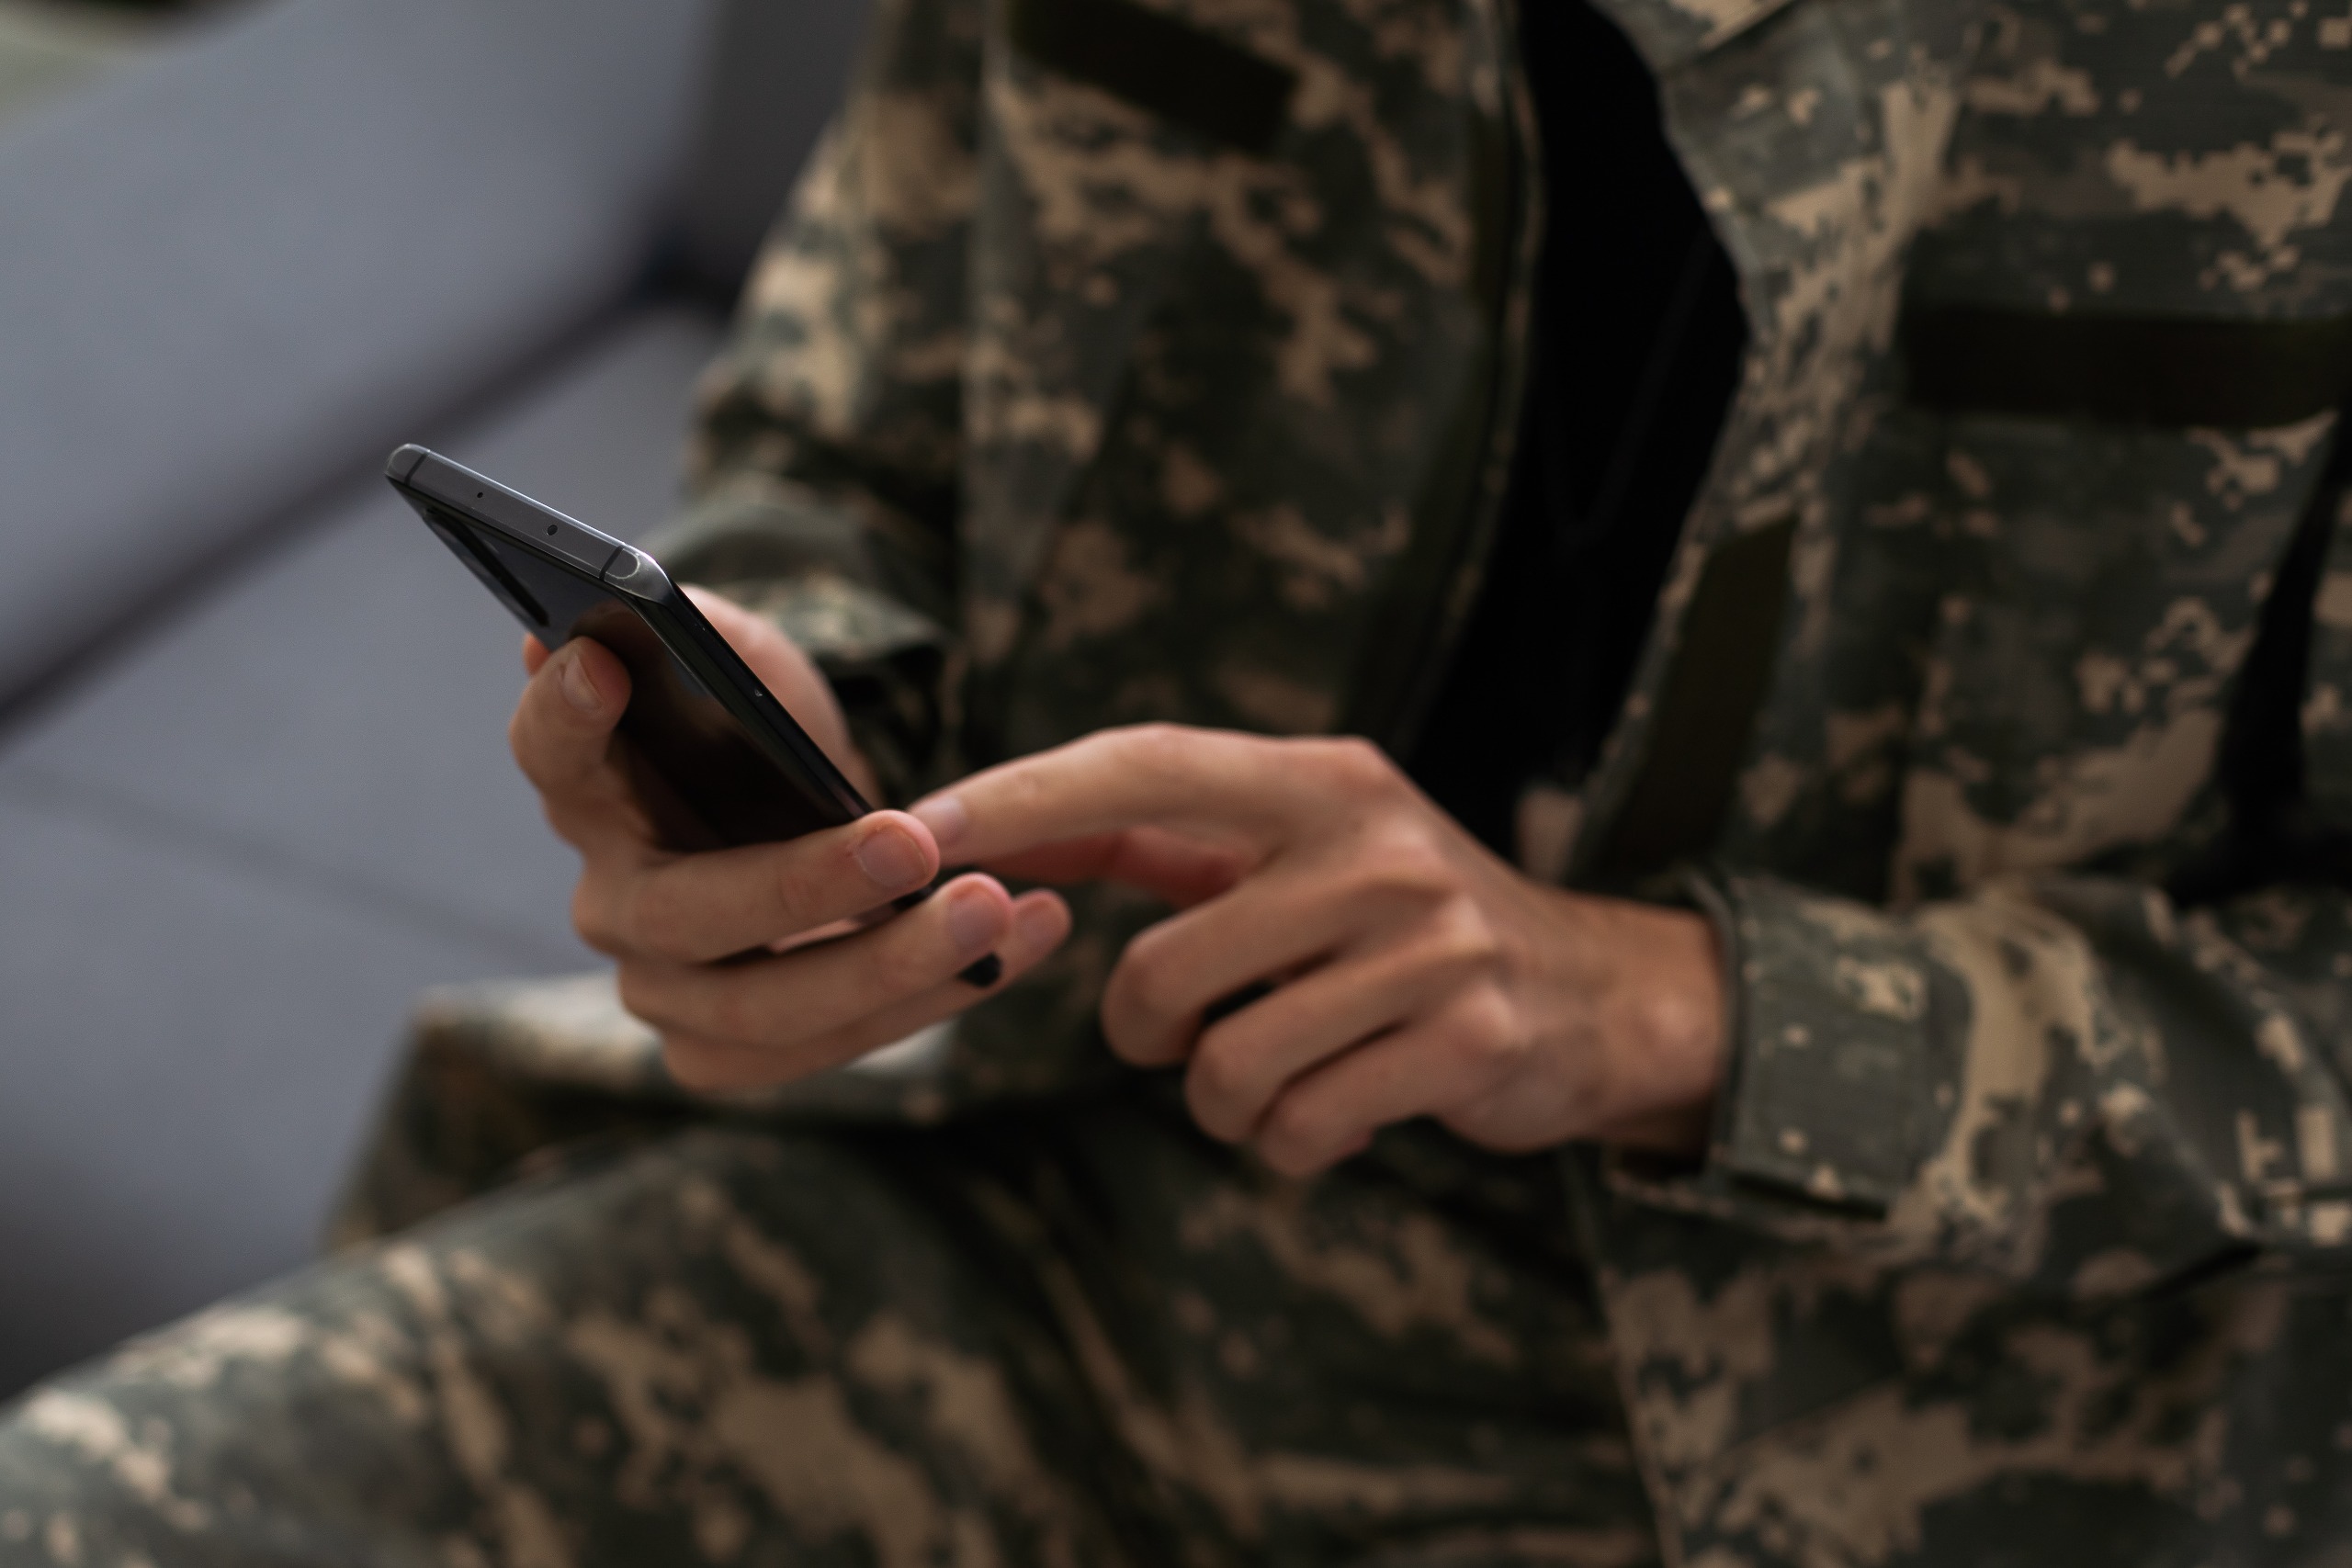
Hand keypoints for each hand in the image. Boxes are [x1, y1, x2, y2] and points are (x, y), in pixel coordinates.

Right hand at [511, 588, 1071, 1089]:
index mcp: (591, 787)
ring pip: (761, 1008)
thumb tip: (658, 602)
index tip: (605, 665)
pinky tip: (1015, 948)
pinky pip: (823, 1049)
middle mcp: (609, 899)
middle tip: (913, 843)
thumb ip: (713, 636)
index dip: (564, 711)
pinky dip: (926, 1001)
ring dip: (890, 964)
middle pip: (683, 912)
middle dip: (807, 885)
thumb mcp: (758, 667)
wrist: (822, 830)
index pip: (549, 747)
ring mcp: (662, 990)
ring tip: (996, 907)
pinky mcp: (726, 1051)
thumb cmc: (777, 739)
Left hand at [910, 725, 1722, 1174]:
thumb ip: (1169, 839)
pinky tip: (1345, 1107)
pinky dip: (1293, 1140)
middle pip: (1160, 965)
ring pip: (1224, 1063)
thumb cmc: (1406, 920)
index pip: (1141, 767)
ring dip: (1226, 1098)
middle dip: (1146, 1032)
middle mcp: (1373, 846)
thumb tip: (996, 833)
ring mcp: (1427, 944)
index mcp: (1319, 781)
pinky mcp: (1465, 1040)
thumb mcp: (1307, 846)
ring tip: (1286, 1070)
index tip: (916, 831)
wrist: (1598, 996)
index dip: (1022, 800)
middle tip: (1192, 1033)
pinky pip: (1299, 1126)